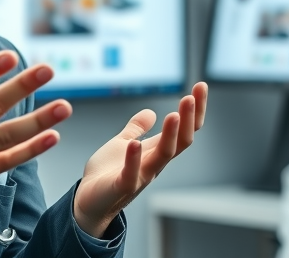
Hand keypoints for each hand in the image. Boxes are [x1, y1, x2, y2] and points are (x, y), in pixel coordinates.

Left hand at [73, 82, 207, 236]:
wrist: (88, 202)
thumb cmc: (106, 174)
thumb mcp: (122, 143)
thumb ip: (136, 129)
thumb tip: (150, 112)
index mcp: (155, 152)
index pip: (183, 130)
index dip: (194, 110)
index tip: (200, 86)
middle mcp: (153, 164)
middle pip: (181, 142)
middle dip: (188, 119)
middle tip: (192, 96)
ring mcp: (140, 176)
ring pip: (163, 156)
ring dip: (170, 135)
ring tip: (174, 114)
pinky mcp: (121, 187)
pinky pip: (132, 175)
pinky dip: (134, 160)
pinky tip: (135, 144)